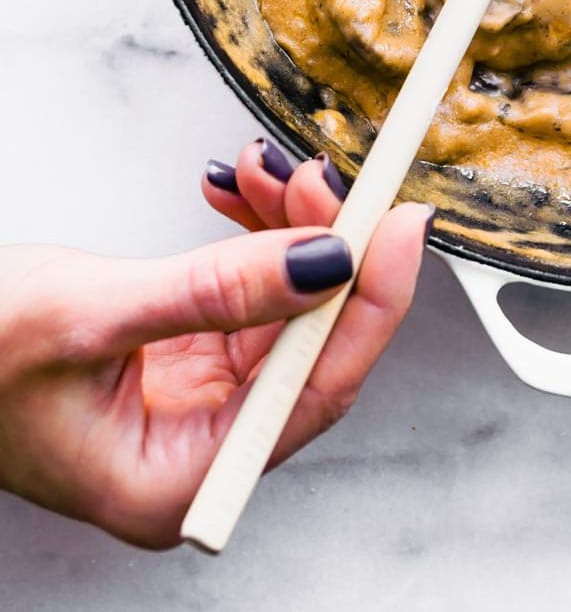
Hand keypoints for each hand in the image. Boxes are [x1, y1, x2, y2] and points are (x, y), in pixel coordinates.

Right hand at [0, 139, 429, 547]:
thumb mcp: (93, 314)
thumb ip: (215, 291)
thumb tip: (326, 263)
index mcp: (176, 477)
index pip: (313, 390)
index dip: (370, 302)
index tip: (399, 225)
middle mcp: (196, 449)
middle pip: (308, 343)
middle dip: (322, 247)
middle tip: (321, 176)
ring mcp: (194, 403)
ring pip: (284, 306)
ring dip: (284, 229)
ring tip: (264, 170)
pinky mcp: (184, 358)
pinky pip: (247, 290)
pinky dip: (251, 234)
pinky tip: (238, 193)